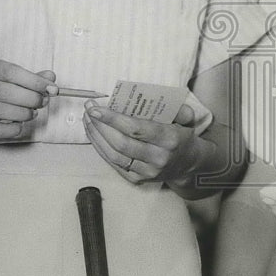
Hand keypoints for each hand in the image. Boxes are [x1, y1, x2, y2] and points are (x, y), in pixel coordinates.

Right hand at [0, 59, 55, 144]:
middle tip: (42, 103)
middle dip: (30, 98)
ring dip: (22, 113)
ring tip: (31, 114)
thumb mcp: (13, 83)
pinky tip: (19, 126)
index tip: (52, 89)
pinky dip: (10, 129)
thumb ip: (32, 80)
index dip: (34, 81)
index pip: (12, 71)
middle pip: (5, 90)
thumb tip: (50, 76)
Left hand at [82, 102, 210, 184]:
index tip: (97, 108)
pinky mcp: (137, 180)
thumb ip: (175, 106)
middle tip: (89, 109)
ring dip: (97, 137)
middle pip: (121, 143)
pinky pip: (114, 164)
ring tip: (87, 120)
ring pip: (114, 155)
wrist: (188, 164)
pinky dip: (101, 149)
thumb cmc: (181, 136)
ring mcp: (147, 172)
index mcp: (169, 139)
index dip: (113, 119)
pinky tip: (94, 135)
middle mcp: (158, 158)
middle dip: (100, 126)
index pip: (136, 129)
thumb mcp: (186, 118)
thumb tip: (152, 95)